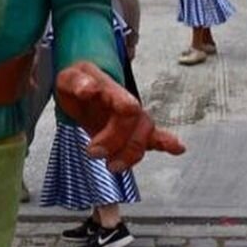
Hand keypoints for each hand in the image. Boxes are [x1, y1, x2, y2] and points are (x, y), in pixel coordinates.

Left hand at [55, 62, 184, 172]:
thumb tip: (87, 89)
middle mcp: (126, 102)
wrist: (82, 87)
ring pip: (144, 134)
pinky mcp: (134, 130)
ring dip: (131, 154)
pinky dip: (167, 143)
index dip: (120, 117)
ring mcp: (132, 116)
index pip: (123, 100)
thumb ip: (76, 82)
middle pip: (134, 122)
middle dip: (115, 141)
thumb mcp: (68, 79)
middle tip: (92, 153)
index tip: (103, 139)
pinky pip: (156, 136)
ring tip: (113, 166)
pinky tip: (178, 148)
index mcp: (109, 87)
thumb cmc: (77, 83)